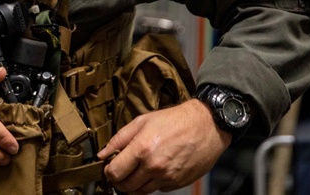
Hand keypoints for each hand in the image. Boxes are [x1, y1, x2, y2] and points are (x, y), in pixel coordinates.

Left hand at [98, 99, 230, 193]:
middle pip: (126, 186)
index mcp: (142, 148)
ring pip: (141, 191)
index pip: (115, 173)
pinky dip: (152, 182)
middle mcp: (154, 166)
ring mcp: (166, 177)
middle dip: (120, 180)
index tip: (109, 167)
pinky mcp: (177, 183)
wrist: (206, 126)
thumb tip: (103, 154)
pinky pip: (158, 189)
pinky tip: (155, 169)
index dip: (109, 171)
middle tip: (121, 170)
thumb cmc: (175, 120)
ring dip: (135, 184)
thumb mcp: (143, 121)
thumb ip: (119, 139)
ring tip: (138, 169)